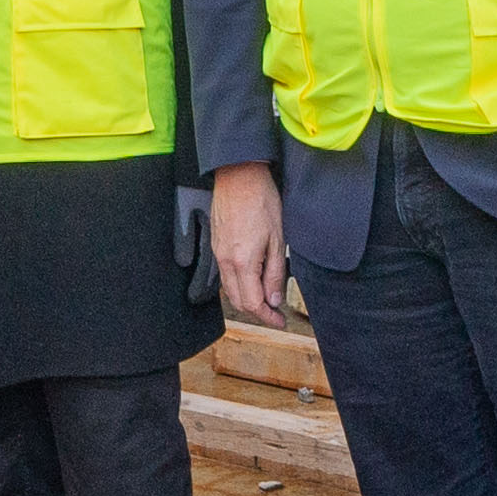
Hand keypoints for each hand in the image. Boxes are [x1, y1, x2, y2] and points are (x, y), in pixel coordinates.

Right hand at [208, 163, 290, 327]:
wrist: (238, 175)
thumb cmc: (261, 201)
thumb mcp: (277, 239)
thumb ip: (275, 273)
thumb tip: (274, 300)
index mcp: (243, 262)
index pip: (252, 303)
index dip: (268, 317)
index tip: (280, 320)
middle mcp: (226, 261)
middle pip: (238, 301)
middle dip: (257, 311)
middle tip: (276, 313)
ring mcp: (218, 252)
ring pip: (230, 288)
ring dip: (247, 298)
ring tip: (267, 297)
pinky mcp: (216, 243)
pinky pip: (225, 273)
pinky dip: (239, 283)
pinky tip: (253, 278)